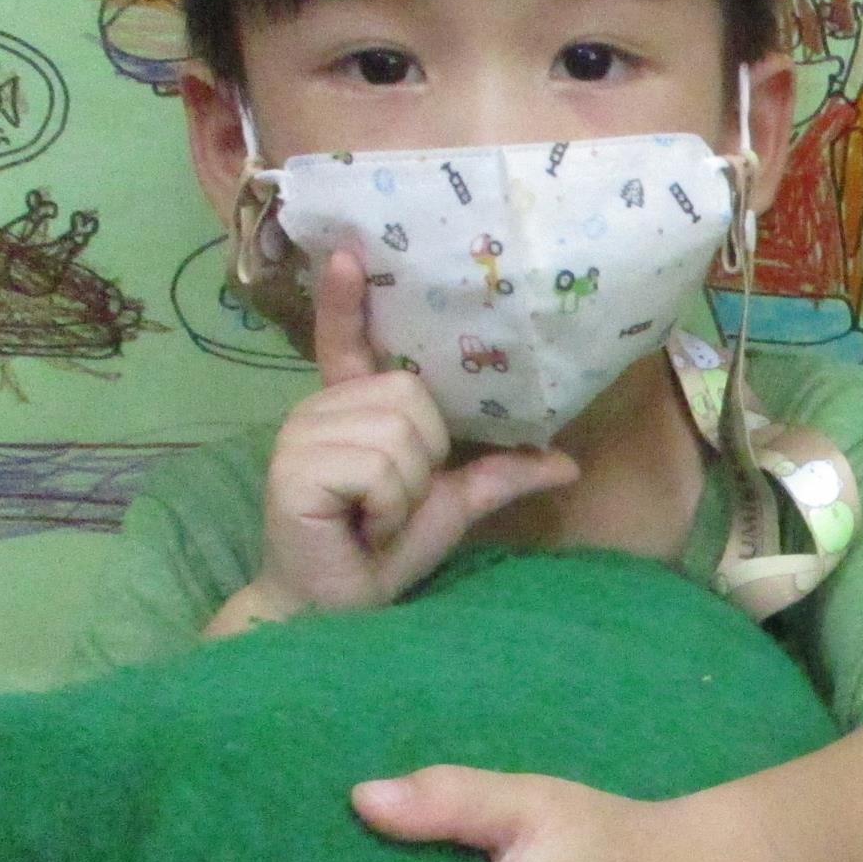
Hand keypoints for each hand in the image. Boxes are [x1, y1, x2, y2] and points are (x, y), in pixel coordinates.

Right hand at [245, 250, 575, 618]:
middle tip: (392, 501)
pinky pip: (380, 466)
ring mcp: (303, 434)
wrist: (340, 608)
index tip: (350, 253)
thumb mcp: (454, 506)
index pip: (347, 342)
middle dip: (425, 459)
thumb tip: (568, 462)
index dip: (348, 302)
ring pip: (402, 431)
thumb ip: (500, 475)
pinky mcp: (294, 465)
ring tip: (374, 515)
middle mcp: (322, 410)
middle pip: (412, 395)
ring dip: (406, 489)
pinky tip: (359, 525)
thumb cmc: (385, 553)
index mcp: (353, 409)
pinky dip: (387, 506)